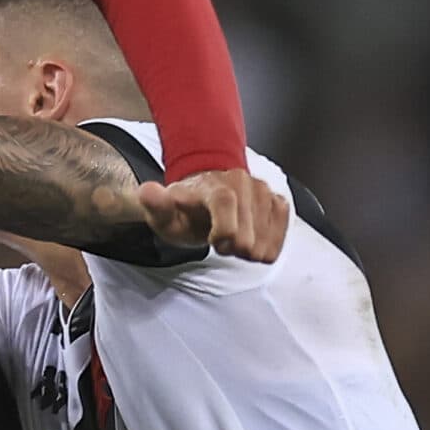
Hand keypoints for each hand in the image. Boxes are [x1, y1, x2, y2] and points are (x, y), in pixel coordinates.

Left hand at [135, 170, 290, 261]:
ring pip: (266, 233)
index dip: (224, 230)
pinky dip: (268, 245)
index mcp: (208, 184)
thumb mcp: (162, 215)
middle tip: (219, 245)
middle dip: (233, 247)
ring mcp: (260, 189)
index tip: (215, 245)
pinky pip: (282, 229)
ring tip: (233, 242)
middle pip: (247, 227)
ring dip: (250, 249)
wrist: (201, 203)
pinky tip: (253, 245)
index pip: (224, 201)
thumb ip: (155, 205)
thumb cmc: (182, 213)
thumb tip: (147, 191)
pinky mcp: (276, 200)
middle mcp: (238, 180)